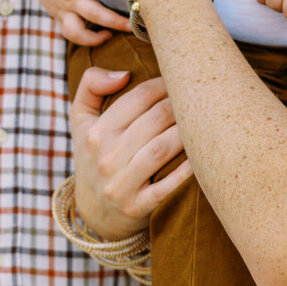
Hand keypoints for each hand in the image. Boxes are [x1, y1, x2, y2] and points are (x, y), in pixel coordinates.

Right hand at [23, 0, 131, 46]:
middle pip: (94, 14)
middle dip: (114, 21)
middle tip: (132, 24)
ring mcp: (64, 11)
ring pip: (78, 32)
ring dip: (96, 38)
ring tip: (113, 35)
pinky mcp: (59, 18)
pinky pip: (71, 34)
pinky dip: (86, 40)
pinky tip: (103, 36)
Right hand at [71, 66, 192, 238]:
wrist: (95, 211)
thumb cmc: (95, 155)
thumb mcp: (81, 120)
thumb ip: (90, 85)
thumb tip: (123, 74)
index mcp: (95, 133)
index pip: (138, 98)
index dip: (166, 85)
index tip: (182, 81)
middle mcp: (106, 158)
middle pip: (154, 120)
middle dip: (181, 105)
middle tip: (201, 98)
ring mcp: (120, 185)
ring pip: (161, 148)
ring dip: (186, 132)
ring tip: (205, 121)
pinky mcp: (137, 208)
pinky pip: (167, 187)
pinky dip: (186, 172)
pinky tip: (201, 158)